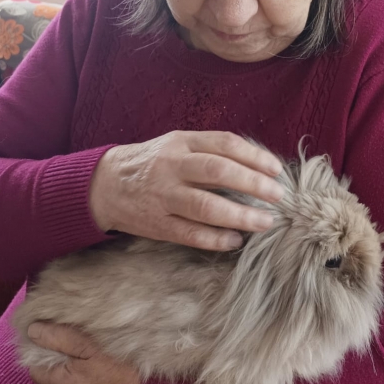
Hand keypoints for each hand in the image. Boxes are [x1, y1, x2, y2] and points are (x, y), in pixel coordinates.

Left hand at [26, 322, 142, 383]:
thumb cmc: (120, 363)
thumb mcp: (87, 344)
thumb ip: (58, 337)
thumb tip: (32, 330)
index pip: (35, 369)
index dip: (39, 352)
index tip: (49, 337)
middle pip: (45, 381)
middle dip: (49, 363)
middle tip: (62, 345)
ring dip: (63, 372)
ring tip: (76, 355)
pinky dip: (76, 380)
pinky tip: (90, 367)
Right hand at [88, 131, 283, 251]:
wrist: (105, 184)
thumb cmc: (154, 162)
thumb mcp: (177, 143)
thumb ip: (210, 150)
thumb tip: (257, 164)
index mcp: (181, 142)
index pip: (225, 143)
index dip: (254, 156)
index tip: (276, 170)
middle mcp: (172, 166)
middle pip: (218, 171)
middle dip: (253, 184)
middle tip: (278, 196)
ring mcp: (164, 196)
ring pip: (206, 206)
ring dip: (241, 216)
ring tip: (265, 222)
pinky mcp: (157, 223)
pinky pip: (190, 234)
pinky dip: (216, 239)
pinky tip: (235, 240)